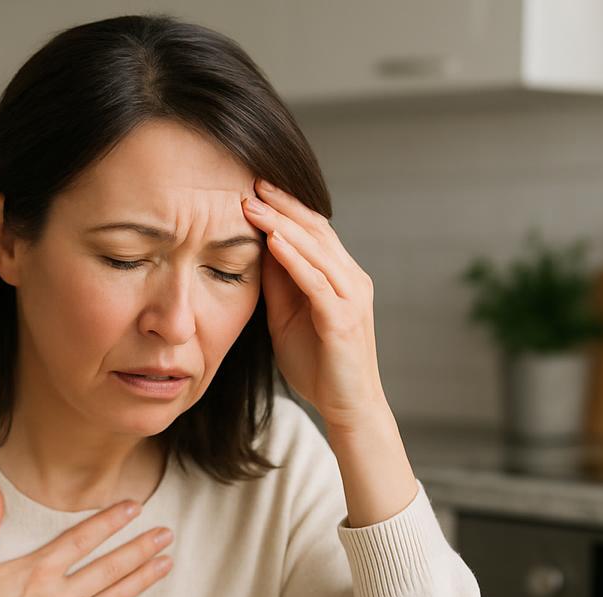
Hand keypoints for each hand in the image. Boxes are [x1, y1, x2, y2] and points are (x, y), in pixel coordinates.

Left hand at [240, 178, 387, 429]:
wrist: (347, 407)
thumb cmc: (319, 366)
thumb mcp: (288, 317)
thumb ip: (279, 284)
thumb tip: (257, 248)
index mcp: (341, 277)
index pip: (314, 231)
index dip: (286, 207)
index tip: (254, 187)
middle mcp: (351, 280)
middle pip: (316, 231)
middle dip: (282, 205)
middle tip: (251, 183)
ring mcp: (351, 298)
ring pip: (316, 250)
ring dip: (281, 225)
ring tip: (252, 205)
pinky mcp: (343, 319)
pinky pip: (316, 282)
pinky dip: (294, 260)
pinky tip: (272, 242)